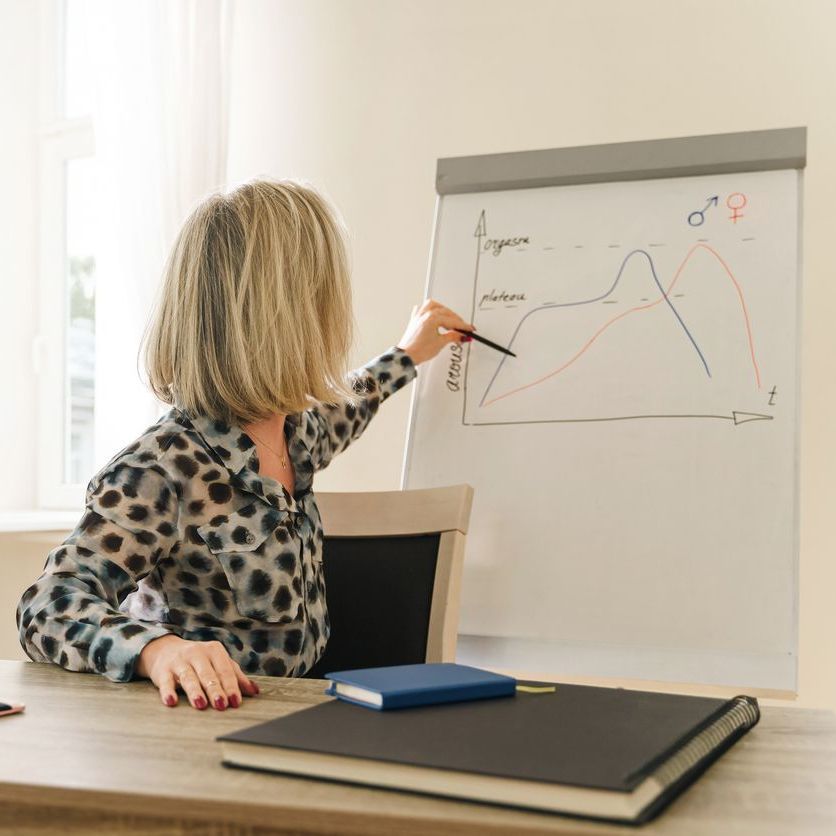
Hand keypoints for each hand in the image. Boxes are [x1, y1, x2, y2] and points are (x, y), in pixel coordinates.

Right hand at [136, 634, 259, 709]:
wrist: (165, 650)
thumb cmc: (198, 660)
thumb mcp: (217, 662)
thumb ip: (235, 675)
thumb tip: (255, 691)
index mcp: (214, 651)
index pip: (225, 670)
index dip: (231, 686)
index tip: (236, 702)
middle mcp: (197, 653)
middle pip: (208, 673)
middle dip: (215, 689)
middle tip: (222, 705)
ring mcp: (179, 661)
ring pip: (188, 677)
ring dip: (195, 691)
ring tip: (201, 704)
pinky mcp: (162, 671)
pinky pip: (165, 682)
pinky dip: (168, 691)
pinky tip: (171, 701)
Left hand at [396, 299, 475, 364]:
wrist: (406, 356)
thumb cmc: (418, 350)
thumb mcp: (440, 343)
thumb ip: (452, 336)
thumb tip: (461, 335)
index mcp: (431, 318)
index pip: (452, 321)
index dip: (463, 326)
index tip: (470, 329)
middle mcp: (424, 314)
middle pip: (445, 312)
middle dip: (456, 320)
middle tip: (463, 328)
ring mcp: (418, 316)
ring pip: (433, 306)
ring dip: (443, 310)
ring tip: (450, 319)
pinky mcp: (414, 320)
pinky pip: (422, 309)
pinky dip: (429, 310)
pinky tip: (433, 313)